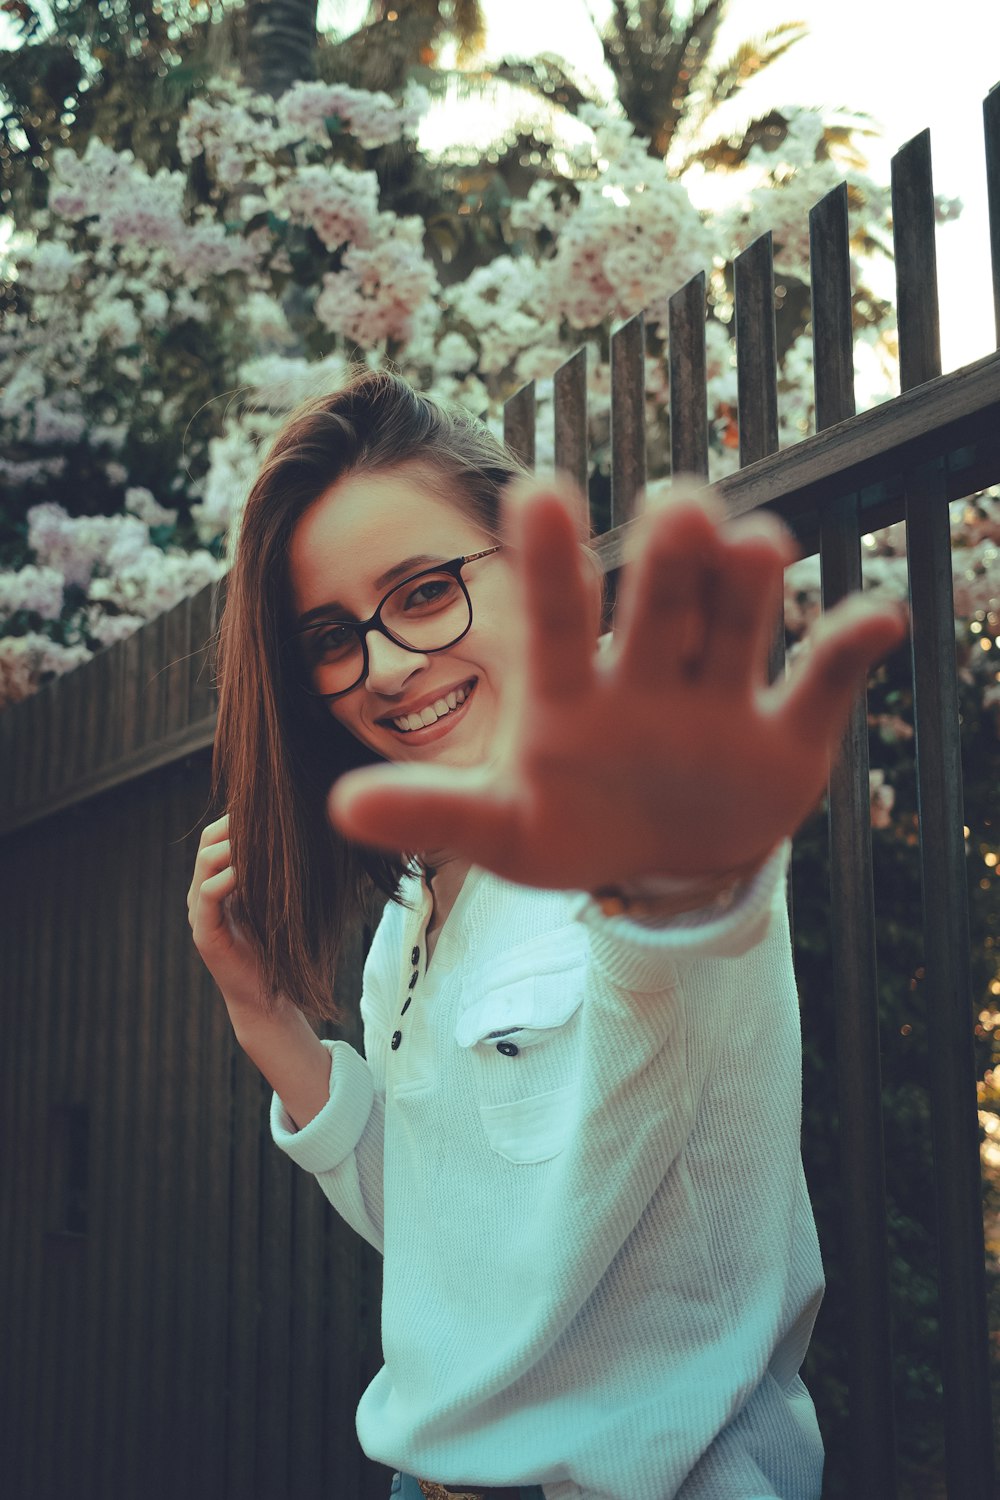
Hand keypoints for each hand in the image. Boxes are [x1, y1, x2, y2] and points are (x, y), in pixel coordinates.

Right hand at [187, 812, 269, 1016]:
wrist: (266, 995)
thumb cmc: (275, 946)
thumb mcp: (273, 900)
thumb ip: (271, 873)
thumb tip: (295, 837)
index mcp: (216, 882)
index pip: (215, 836)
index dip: (236, 819)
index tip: (269, 810)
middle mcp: (202, 893)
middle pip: (208, 842)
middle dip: (234, 827)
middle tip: (267, 822)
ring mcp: (199, 912)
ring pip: (206, 861)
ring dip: (235, 848)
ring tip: (261, 846)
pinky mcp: (204, 932)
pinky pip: (209, 893)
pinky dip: (229, 878)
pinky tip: (249, 874)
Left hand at [328, 480, 907, 891]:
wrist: (660, 868)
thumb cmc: (569, 830)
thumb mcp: (501, 832)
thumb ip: (433, 811)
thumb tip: (342, 805)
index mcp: (570, 691)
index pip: (556, 615)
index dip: (550, 559)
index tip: (536, 492)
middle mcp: (646, 674)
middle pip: (659, 601)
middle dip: (667, 557)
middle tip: (675, 506)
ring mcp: (719, 697)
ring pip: (737, 624)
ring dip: (749, 585)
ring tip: (755, 549)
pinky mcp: (786, 733)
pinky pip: (822, 682)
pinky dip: (849, 648)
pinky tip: (877, 619)